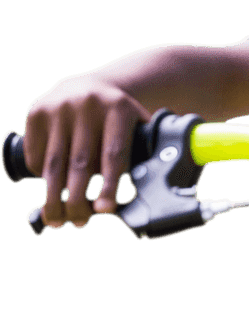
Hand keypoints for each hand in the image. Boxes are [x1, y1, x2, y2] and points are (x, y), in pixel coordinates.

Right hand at [22, 77, 151, 229]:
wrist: (87, 86)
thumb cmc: (116, 118)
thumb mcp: (135, 125)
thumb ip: (143, 151)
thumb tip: (151, 186)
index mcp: (119, 108)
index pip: (114, 153)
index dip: (109, 184)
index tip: (104, 209)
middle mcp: (87, 105)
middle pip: (81, 162)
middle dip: (78, 198)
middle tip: (80, 223)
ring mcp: (59, 107)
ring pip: (55, 162)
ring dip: (53, 197)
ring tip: (58, 220)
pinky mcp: (36, 113)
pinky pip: (36, 155)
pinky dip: (41, 177)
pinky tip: (49, 190)